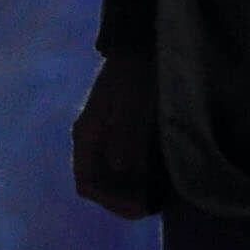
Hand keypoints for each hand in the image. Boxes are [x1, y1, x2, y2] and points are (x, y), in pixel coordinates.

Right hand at [71, 52, 160, 219]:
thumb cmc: (136, 77)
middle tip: (155, 203)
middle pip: (103, 184)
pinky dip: (143, 173)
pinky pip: (128, 162)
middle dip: (127, 198)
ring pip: (116, 175)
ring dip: (136, 187)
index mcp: (86, 136)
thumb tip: (127, 178)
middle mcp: (93, 140)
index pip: (88, 184)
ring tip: (162, 191)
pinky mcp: (125, 130)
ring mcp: (108, 135)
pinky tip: (163, 172)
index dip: (112, 202)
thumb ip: (126, 145)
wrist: (144, 42)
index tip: (141, 206)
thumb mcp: (133, 112)